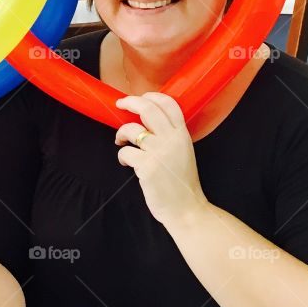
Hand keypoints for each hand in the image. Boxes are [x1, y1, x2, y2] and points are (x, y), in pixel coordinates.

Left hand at [115, 93, 208, 225]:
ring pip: (131, 129)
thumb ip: (169, 136)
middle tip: (120, 104)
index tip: (140, 97)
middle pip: (148, 108)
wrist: (187, 209)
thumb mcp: (183, 152)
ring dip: (121, 133)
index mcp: (182, 135)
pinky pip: (125, 153)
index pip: (169, 104)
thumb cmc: (181, 182)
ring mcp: (159, 153)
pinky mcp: (147, 167)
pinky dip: (122, 156)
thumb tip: (146, 123)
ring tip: (121, 142)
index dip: (152, 96)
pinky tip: (126, 163)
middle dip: (130, 102)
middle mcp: (172, 140)